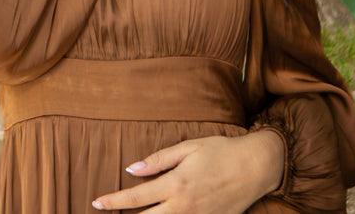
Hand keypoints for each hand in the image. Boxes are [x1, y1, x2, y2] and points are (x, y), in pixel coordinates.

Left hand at [92, 131, 284, 212]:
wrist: (258, 167)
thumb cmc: (222, 151)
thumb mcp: (189, 148)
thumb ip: (159, 159)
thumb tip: (132, 168)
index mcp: (176, 184)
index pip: (136, 197)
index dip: (114, 201)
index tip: (96, 202)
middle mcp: (185, 205)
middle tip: (106, 212)